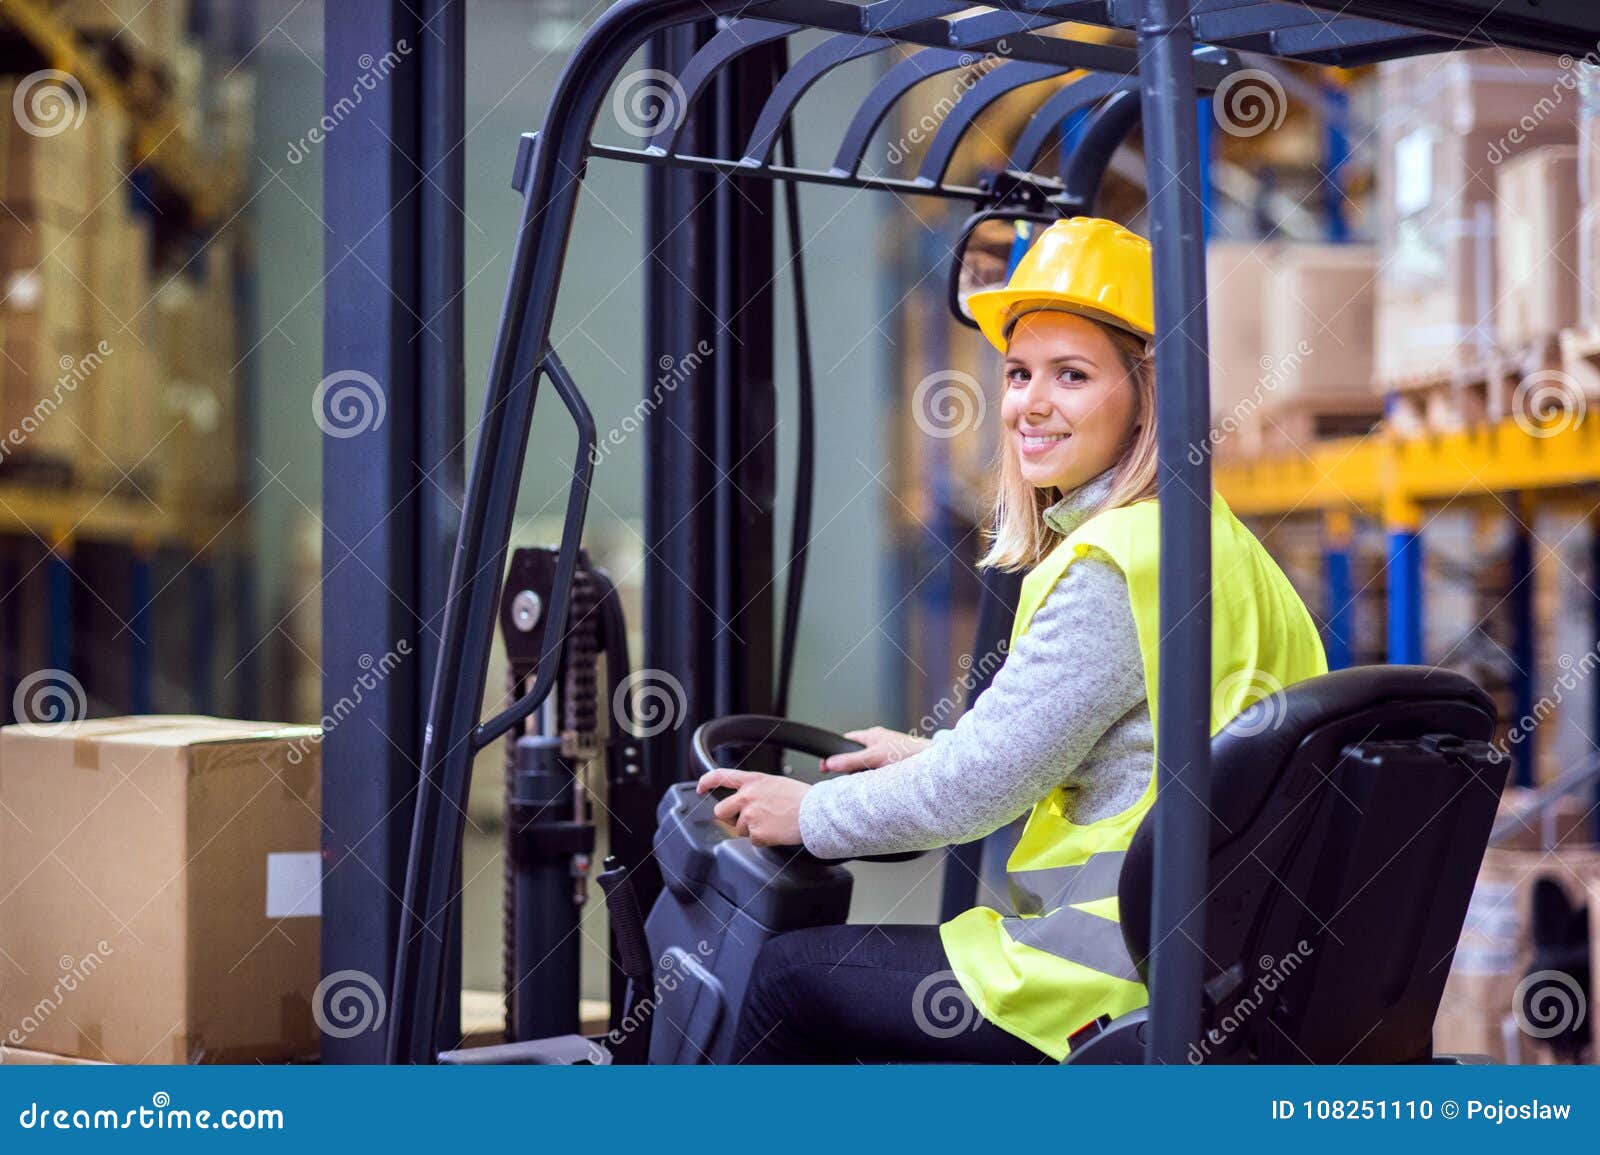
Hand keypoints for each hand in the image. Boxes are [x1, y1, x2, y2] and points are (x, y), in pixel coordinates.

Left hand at [695, 768, 809, 847]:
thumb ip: (756, 790)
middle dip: (731, 817)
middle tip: (748, 818)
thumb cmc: (801, 798)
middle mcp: (747, 796)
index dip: (706, 782)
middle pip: (721, 811)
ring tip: (772, 823)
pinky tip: (776, 832)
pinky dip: (763, 840)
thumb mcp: (775, 783)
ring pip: (739, 829)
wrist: (815, 812)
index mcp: (753, 781)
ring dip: (752, 829)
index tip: (701, 788)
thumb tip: (746, 801)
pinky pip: (753, 841)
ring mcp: (750, 815)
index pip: (721, 776)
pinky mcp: (756, 833)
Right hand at [819, 726, 930, 773]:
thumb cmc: (908, 752)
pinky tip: (880, 787)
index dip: (835, 752)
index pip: (846, 741)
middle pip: (855, 757)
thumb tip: (829, 763)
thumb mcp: (874, 757)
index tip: (825, 766)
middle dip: (851, 768)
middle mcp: (879, 744)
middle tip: (848, 779)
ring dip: (866, 776)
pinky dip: (876, 781)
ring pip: (867, 768)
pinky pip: (878, 776)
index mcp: (872, 735)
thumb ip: (851, 761)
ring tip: (870, 782)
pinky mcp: (895, 768)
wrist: (933, 764)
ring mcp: (887, 756)